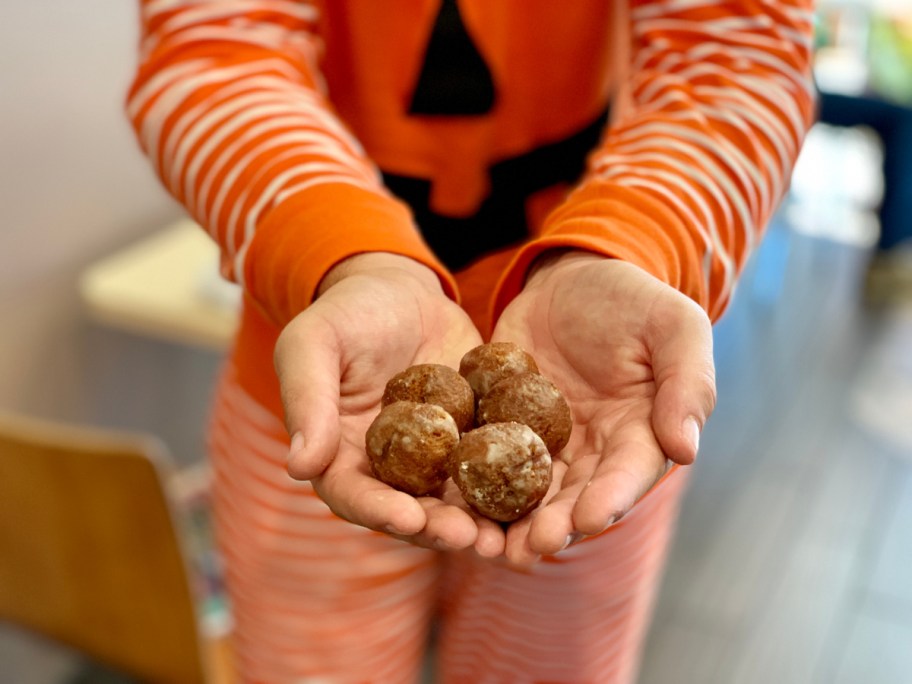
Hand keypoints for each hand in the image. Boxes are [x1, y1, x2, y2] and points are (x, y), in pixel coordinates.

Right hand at [274, 253, 503, 555]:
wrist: (400, 291)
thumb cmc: (345, 313)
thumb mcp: (314, 344)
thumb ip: (307, 401)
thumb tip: (299, 467)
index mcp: (339, 455)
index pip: (353, 494)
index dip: (379, 511)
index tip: (408, 519)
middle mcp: (387, 468)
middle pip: (409, 510)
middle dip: (438, 528)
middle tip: (469, 538)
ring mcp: (433, 458)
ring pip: (453, 500)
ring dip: (477, 521)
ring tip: (504, 534)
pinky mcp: (471, 439)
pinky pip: (490, 465)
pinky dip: (508, 482)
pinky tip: (534, 491)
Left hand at [491, 252, 715, 562]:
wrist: (569, 277)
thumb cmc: (631, 299)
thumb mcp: (673, 325)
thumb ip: (687, 382)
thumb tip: (686, 449)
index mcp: (640, 435)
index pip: (627, 475)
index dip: (610, 499)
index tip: (589, 520)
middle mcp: (592, 452)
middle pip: (574, 497)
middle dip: (553, 525)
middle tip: (529, 547)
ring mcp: (545, 443)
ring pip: (529, 491)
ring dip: (511, 520)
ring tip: (488, 544)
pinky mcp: (504, 427)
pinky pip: (489, 457)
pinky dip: (474, 481)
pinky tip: (452, 500)